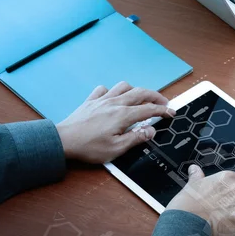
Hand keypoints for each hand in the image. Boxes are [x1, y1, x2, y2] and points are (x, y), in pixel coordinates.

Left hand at [56, 82, 174, 162]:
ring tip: (141, 98)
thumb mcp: (116, 149)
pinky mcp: (90, 101)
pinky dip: (112, 91)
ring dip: (135, 90)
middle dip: (155, 96)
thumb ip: (136, 138)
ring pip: (124, 86)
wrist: (63, 141)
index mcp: (123, 115)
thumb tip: (151, 131)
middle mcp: (114, 103)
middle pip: (140, 93)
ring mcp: (102, 100)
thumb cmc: (88, 147)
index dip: (163, 110)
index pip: (149, 109)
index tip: (171, 112)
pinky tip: (113, 98)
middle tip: (163, 102)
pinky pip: (104, 89)